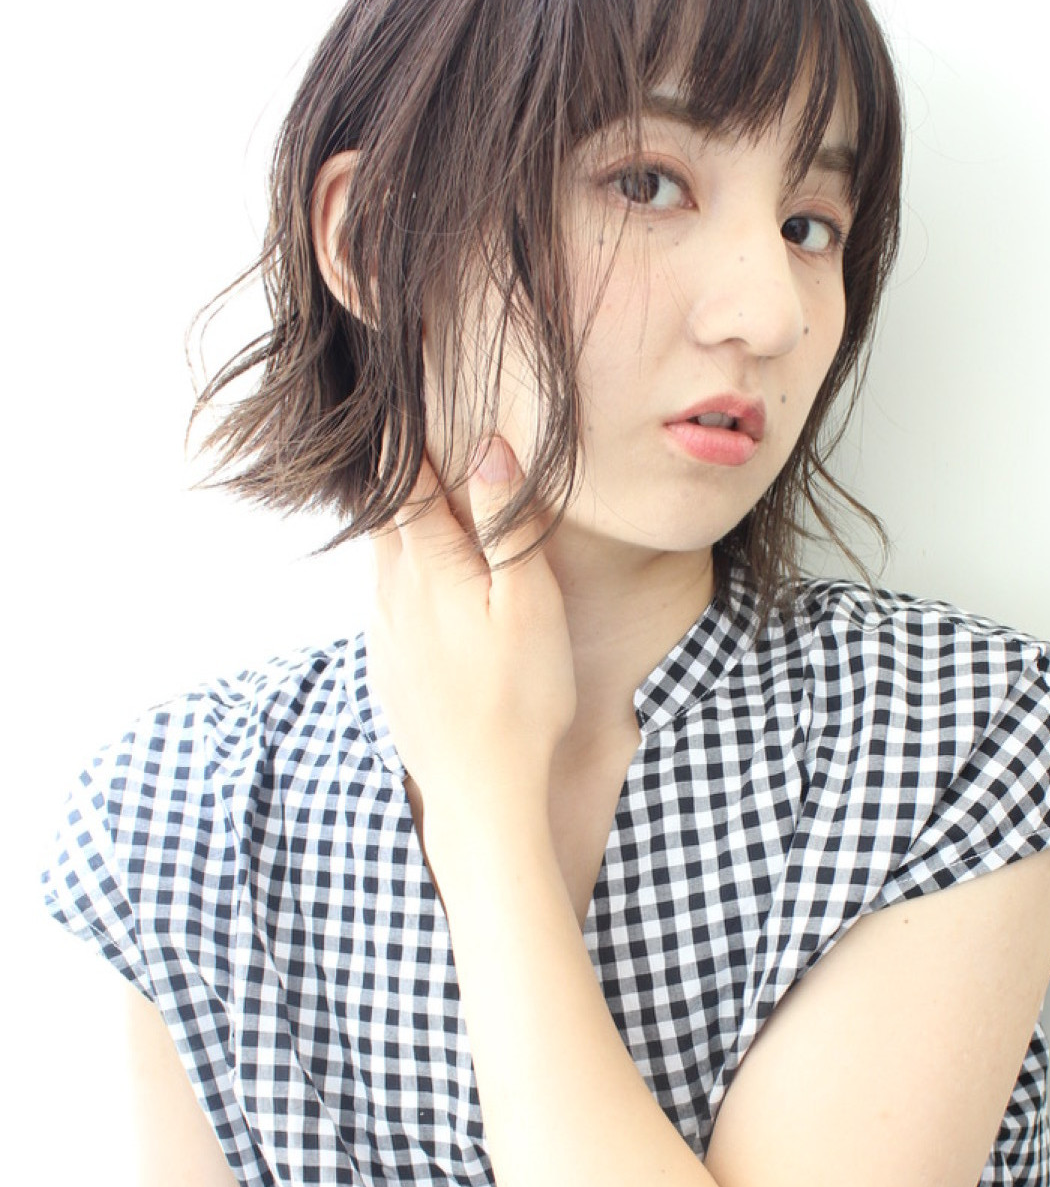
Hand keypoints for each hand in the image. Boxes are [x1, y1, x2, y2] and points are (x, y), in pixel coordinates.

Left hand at [366, 438, 576, 881]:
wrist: (480, 797)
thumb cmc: (520, 702)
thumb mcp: (529, 606)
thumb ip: (505, 527)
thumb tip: (486, 449)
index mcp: (429, 568)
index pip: (409, 480)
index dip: (407, 433)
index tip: (405, 390)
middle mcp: (393, 594)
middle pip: (387, 514)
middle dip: (402, 473)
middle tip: (410, 429)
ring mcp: (385, 634)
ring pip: (384, 558)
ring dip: (400, 524)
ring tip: (420, 494)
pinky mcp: (389, 668)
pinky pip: (388, 602)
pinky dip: (402, 574)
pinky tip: (424, 582)